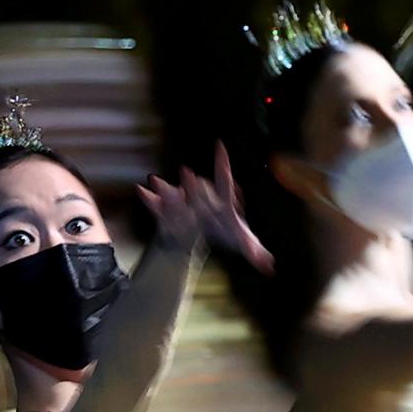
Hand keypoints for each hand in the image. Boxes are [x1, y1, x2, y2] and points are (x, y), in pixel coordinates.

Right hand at [138, 143, 273, 272]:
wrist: (207, 233)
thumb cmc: (228, 233)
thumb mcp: (244, 242)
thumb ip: (255, 252)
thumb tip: (270, 266)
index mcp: (222, 200)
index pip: (224, 180)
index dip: (223, 163)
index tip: (220, 145)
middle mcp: (203, 196)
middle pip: (198, 188)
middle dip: (192, 184)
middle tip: (186, 173)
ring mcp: (186, 201)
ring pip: (177, 194)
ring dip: (167, 189)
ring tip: (155, 181)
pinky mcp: (172, 211)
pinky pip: (160, 206)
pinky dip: (151, 201)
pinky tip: (142, 192)